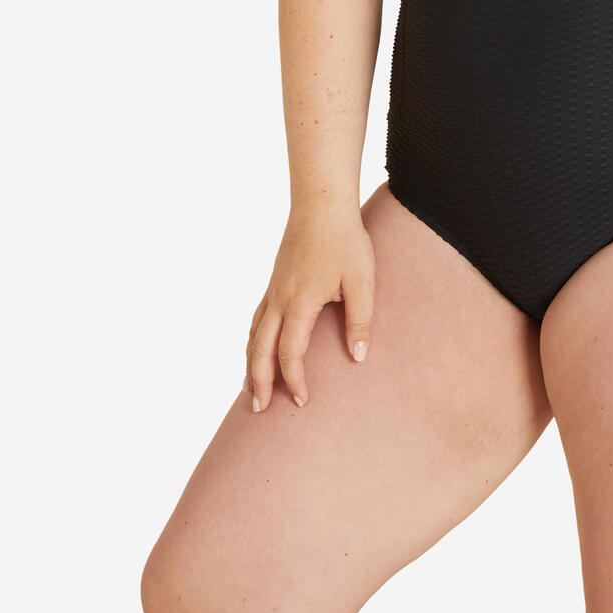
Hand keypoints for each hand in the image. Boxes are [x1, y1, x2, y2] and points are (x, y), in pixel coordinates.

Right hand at [245, 202, 375, 411]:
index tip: (302, 400)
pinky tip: (256, 345)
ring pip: (253, 334)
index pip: (290, 353)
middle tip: (258, 409)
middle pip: (260, 350)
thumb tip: (358, 356)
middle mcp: (280, 300)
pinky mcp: (275, 280)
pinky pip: (257, 317)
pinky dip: (252, 338)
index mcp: (300, 303)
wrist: (322, 203)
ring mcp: (273, 289)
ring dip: (250, 363)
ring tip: (250, 388)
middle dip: (259, 382)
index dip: (295, 380)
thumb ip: (360, 320)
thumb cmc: (345, 241)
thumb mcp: (362, 280)